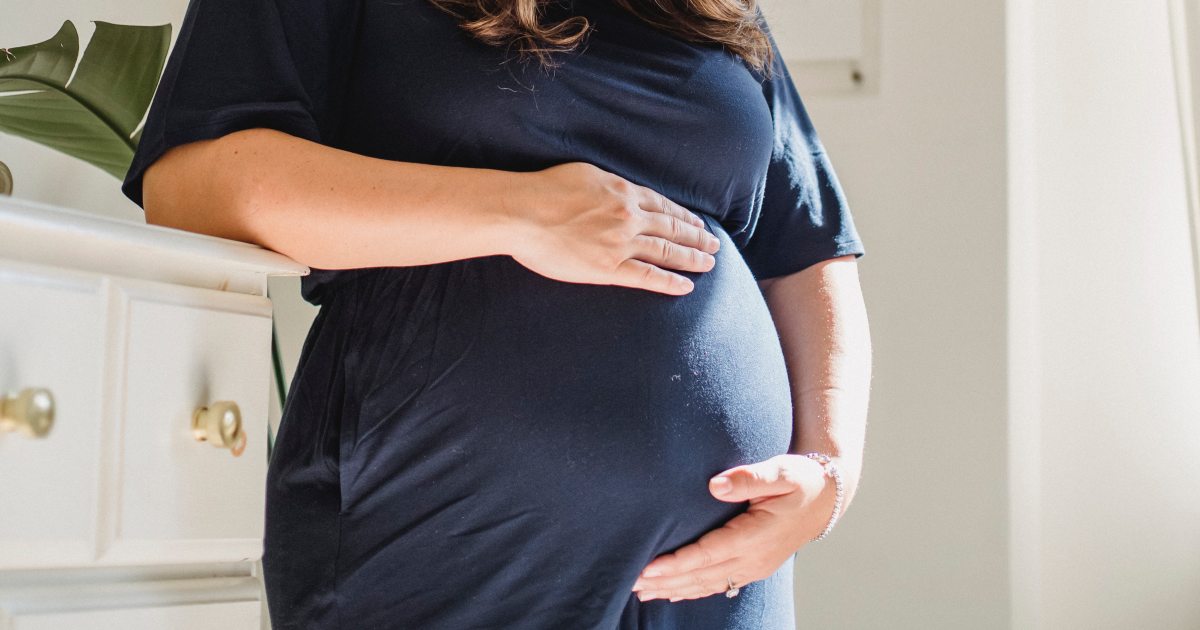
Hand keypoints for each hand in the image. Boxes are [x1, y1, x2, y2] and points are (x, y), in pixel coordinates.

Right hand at [508, 162, 720, 295]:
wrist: (523, 212)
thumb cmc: (545, 189)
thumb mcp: (585, 173)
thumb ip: (609, 185)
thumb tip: (621, 192)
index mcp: (623, 192)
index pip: (662, 206)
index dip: (683, 216)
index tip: (697, 223)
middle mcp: (629, 217)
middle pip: (672, 228)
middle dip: (696, 237)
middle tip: (714, 245)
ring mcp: (621, 243)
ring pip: (666, 251)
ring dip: (691, 258)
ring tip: (709, 263)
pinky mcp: (608, 268)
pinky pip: (647, 277)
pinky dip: (669, 282)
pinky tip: (686, 287)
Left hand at [630, 453, 841, 601]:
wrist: (827, 499)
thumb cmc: (802, 480)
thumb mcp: (781, 471)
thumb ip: (748, 478)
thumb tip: (715, 485)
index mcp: (755, 536)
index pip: (707, 554)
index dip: (675, 564)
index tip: (647, 567)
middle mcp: (754, 558)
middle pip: (701, 575)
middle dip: (665, 581)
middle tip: (632, 582)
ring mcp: (755, 567)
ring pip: (708, 584)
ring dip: (674, 589)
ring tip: (643, 592)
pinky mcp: (754, 567)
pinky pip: (719, 584)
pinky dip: (693, 590)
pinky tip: (673, 593)